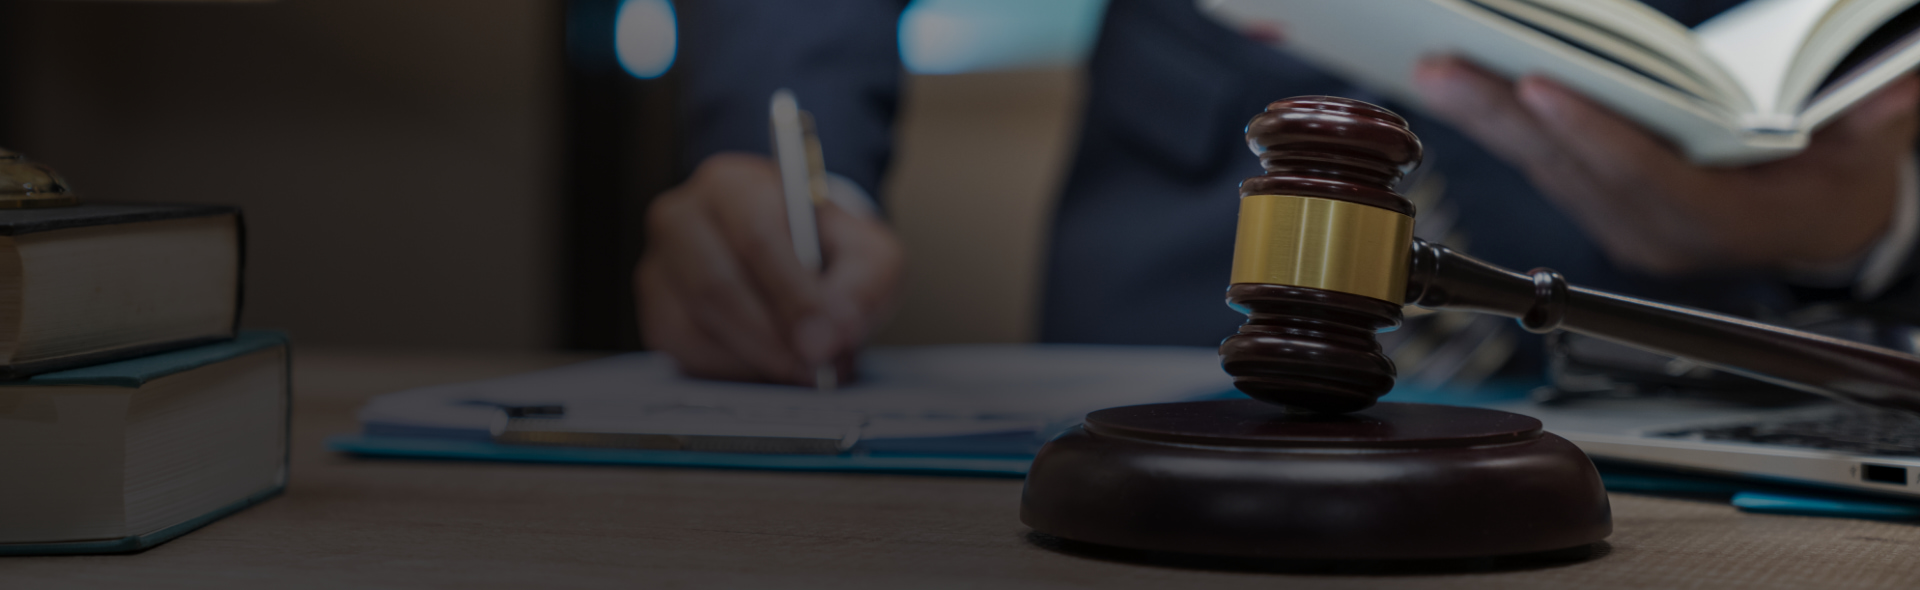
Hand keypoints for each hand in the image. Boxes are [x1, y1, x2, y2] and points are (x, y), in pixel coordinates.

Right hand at [636, 153, 903, 383]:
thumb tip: (829, 337)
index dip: (791, 295)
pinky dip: (731, 371)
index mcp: (734, 185)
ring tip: (799, 369)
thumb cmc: (828, 250)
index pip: (755, 237)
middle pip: (714, 286)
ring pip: (693, 328)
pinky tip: (766, 367)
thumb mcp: (868, 255)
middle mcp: (682, 218)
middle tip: (811, 369)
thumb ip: (862, 288)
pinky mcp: (656, 312)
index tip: (823, 340)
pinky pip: (683, 355)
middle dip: (769, 338)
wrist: (799, 254)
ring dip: (752, 359)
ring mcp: (660, 267)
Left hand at [1411, 56, 1919, 276]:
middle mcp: (1656, 231)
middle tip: (1445, 68)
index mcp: (1720, 221)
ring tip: (1431, 67)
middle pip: (1571, 170)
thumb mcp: (1870, 154)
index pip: (1645, 178)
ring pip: (1540, 166)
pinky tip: (1454, 85)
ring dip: (1482, 115)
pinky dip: (1494, 121)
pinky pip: (1537, 163)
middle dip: (1505, 114)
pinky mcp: (1594, 206)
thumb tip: (1895, 92)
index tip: (1541, 89)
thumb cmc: (1839, 183)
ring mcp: (1618, 223)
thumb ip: (1875, 123)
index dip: (1592, 136)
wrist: (1820, 232)